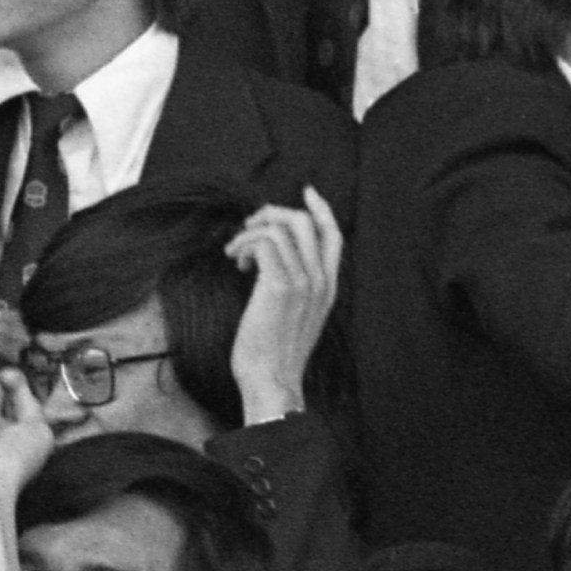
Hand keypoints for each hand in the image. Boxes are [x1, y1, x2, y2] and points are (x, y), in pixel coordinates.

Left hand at [225, 189, 342, 418]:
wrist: (271, 379)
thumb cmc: (275, 351)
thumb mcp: (295, 314)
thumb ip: (295, 285)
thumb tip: (272, 257)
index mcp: (328, 286)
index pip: (333, 234)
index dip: (321, 208)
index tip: (306, 191)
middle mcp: (320, 280)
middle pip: (305, 221)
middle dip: (272, 214)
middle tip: (249, 227)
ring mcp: (303, 282)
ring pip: (281, 227)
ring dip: (251, 232)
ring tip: (236, 253)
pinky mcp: (280, 286)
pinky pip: (264, 242)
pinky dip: (245, 244)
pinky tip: (237, 262)